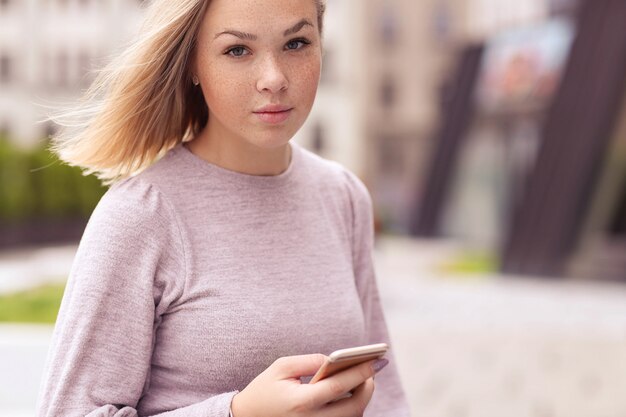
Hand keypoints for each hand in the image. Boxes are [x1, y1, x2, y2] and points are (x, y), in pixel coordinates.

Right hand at [231, 353, 383, 416]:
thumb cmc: (265, 390)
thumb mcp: (282, 367)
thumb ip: (310, 360)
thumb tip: (335, 359)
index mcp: (302, 402)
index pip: (340, 386)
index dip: (361, 372)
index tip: (376, 360)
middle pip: (354, 407)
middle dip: (368, 387)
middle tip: (372, 370)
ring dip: (361, 400)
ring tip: (365, 379)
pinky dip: (350, 410)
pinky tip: (352, 394)